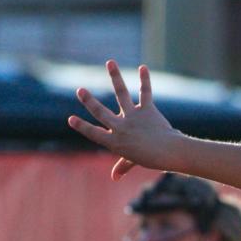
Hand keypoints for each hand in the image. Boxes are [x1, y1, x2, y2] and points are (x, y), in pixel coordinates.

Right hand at [67, 60, 183, 180]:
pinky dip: (145, 79)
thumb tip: (115, 177)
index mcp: (115, 142)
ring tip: (110, 62)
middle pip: (101, 113)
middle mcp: (122, 128)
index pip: (94, 134)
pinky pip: (145, 92)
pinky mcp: (147, 110)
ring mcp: (134, 117)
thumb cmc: (151, 159)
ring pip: (122, 94)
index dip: (82, 127)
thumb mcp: (133, 161)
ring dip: (115, 77)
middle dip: (89, 101)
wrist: (170, 153)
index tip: (70, 119)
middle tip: (80, 90)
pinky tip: (143, 67)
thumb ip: (123, 166)